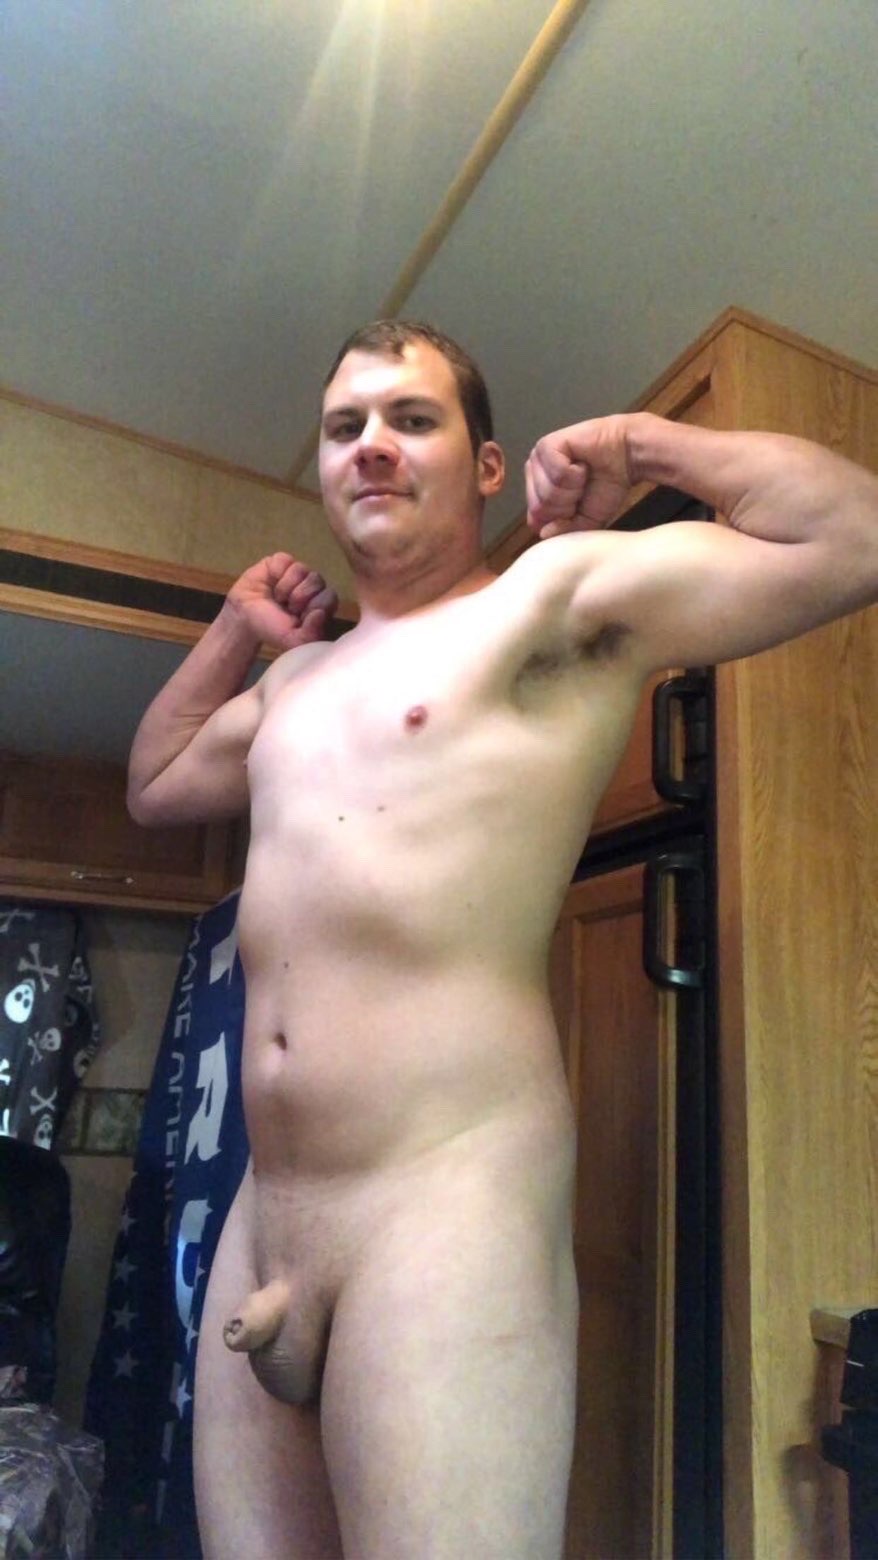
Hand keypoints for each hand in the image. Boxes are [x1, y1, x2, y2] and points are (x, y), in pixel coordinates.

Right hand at [226, 553, 337, 649]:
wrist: (243, 618)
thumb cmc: (271, 629)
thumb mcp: (292, 641)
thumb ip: (311, 634)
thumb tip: (321, 613)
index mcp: (320, 605)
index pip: (330, 597)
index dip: (315, 606)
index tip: (300, 618)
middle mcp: (312, 586)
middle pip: (318, 581)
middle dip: (299, 598)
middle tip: (287, 609)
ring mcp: (298, 572)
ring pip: (302, 570)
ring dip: (285, 588)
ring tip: (277, 598)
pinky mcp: (281, 561)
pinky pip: (285, 560)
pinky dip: (276, 574)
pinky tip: (270, 583)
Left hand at [525, 414, 635, 538]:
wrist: (628, 457)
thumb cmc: (607, 485)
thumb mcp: (586, 521)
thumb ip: (565, 531)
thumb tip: (544, 533)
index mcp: (537, 491)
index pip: (536, 521)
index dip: (564, 518)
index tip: (580, 501)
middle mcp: (533, 473)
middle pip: (539, 509)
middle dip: (568, 505)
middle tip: (583, 487)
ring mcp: (537, 458)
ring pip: (547, 493)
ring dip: (574, 488)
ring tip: (584, 474)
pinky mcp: (546, 446)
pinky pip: (556, 475)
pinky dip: (576, 474)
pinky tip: (582, 463)